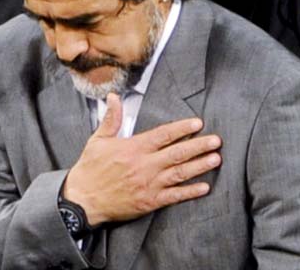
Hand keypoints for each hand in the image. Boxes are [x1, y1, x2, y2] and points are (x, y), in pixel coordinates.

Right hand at [62, 93, 221, 225]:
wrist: (83, 199)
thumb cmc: (90, 169)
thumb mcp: (98, 140)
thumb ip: (111, 119)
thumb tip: (115, 97)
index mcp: (133, 148)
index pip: (163, 135)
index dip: (182, 128)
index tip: (197, 123)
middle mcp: (144, 165)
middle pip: (177, 153)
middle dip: (199, 146)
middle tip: (216, 141)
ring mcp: (148, 184)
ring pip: (179, 173)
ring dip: (199, 166)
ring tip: (216, 159)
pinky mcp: (149, 202)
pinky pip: (174, 196)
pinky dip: (190, 192)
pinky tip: (204, 187)